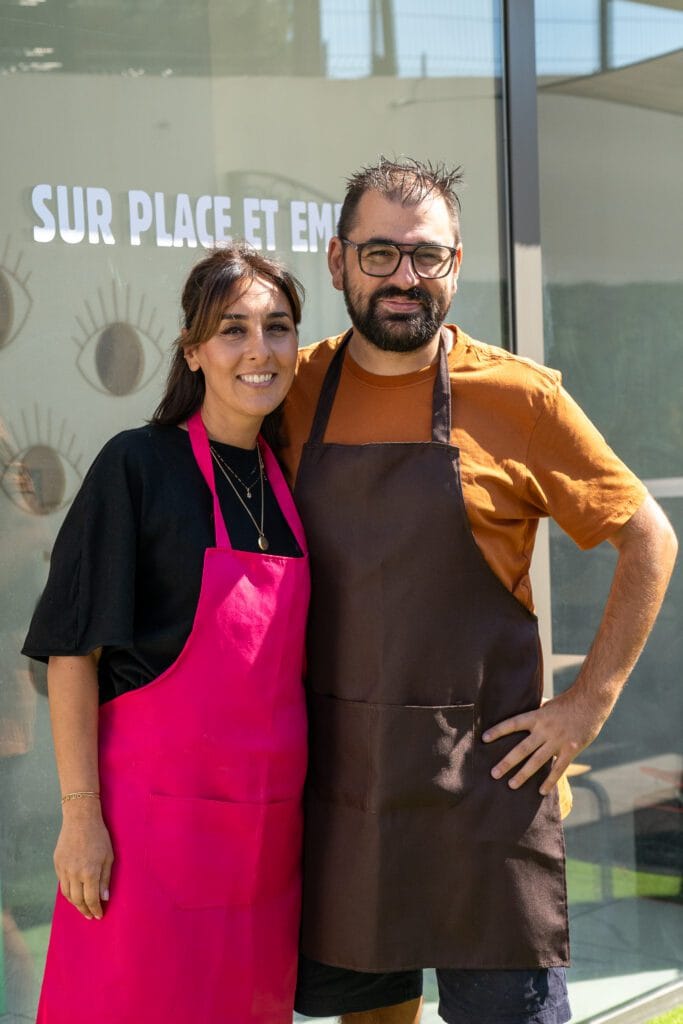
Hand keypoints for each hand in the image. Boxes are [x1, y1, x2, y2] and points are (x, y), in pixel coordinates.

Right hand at [54, 801, 113, 919]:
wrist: (80, 819)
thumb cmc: (99, 836)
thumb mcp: (109, 856)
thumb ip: (105, 879)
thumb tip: (104, 898)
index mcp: (90, 872)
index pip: (91, 899)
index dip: (95, 909)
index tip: (99, 915)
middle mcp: (75, 874)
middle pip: (77, 900)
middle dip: (84, 910)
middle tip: (90, 916)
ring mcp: (63, 869)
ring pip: (67, 894)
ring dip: (75, 904)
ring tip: (82, 907)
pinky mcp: (57, 864)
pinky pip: (62, 883)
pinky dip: (68, 891)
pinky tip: (75, 893)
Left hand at [482, 689, 605, 794]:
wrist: (592, 702)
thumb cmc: (568, 702)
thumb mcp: (548, 704)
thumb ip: (536, 711)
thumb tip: (522, 710)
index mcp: (537, 716)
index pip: (513, 723)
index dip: (498, 731)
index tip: (484, 739)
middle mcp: (545, 729)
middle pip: (522, 748)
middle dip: (507, 762)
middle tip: (494, 774)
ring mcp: (558, 741)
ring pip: (537, 761)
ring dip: (523, 774)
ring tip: (511, 785)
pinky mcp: (571, 749)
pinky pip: (558, 768)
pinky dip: (549, 781)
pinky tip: (541, 791)